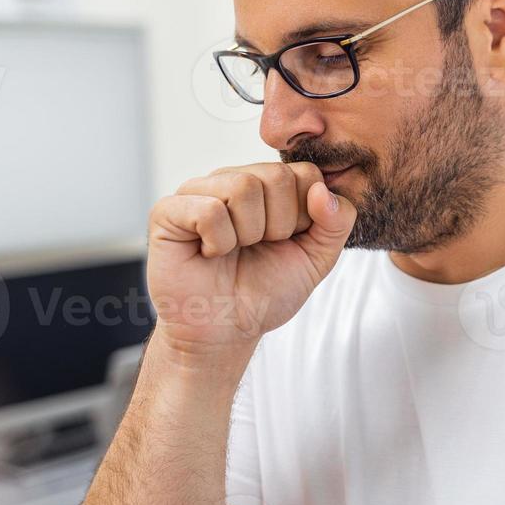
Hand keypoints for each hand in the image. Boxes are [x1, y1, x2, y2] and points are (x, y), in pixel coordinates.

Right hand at [146, 162, 355, 364]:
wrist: (226, 331)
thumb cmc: (266, 291)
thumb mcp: (316, 258)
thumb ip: (337, 222)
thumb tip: (323, 190)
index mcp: (267, 184)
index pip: (306, 173)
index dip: (305, 217)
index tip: (286, 242)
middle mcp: (232, 178)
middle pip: (276, 177)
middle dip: (278, 227)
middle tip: (257, 248)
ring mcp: (198, 191)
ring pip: (243, 187)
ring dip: (248, 234)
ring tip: (233, 251)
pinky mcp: (168, 211)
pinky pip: (209, 210)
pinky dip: (218, 242)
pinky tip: (209, 254)